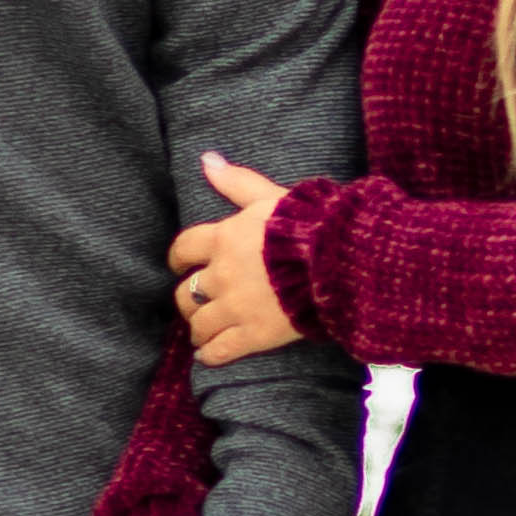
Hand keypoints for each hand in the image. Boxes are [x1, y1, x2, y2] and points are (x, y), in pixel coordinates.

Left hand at [169, 154, 299, 367]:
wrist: (337, 261)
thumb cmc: (309, 224)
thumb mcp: (271, 196)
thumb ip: (237, 182)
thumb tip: (207, 160)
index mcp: (223, 239)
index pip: (183, 249)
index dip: (178, 259)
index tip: (180, 265)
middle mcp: (222, 275)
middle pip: (186, 292)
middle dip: (188, 298)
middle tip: (193, 303)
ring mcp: (236, 307)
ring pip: (199, 324)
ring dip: (197, 329)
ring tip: (202, 333)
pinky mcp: (254, 335)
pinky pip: (220, 351)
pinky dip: (210, 355)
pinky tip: (208, 355)